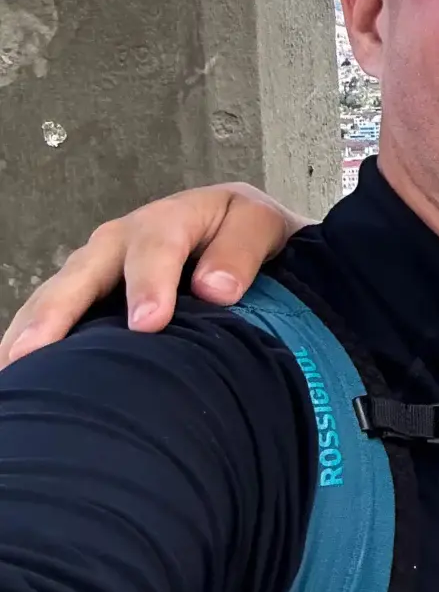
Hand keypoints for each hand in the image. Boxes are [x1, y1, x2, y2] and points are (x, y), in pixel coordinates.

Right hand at [0, 184, 308, 365]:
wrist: (240, 232)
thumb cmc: (247, 232)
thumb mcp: (260, 224)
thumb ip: (242, 250)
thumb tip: (215, 289)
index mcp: (170, 219)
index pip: (156, 249)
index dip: (150, 284)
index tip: (148, 324)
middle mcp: (121, 241)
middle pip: (84, 273)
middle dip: (60, 311)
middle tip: (40, 350)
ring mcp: (96, 269)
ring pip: (56, 295)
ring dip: (33, 329)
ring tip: (13, 368)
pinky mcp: (85, 295)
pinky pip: (50, 314)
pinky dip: (31, 338)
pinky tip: (16, 372)